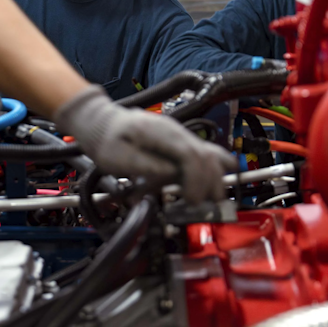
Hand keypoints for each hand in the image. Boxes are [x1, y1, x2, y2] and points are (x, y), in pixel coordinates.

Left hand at [54, 86, 236, 203]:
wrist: (100, 122)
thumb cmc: (106, 141)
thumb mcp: (116, 157)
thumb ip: (144, 165)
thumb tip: (170, 174)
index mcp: (157, 133)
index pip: (189, 154)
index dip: (195, 179)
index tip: (191, 199)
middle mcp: (172, 130)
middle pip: (202, 153)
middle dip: (209, 181)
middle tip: (206, 205)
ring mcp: (176, 133)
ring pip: (206, 150)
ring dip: (213, 175)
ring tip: (214, 198)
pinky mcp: (176, 140)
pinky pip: (200, 149)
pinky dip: (213, 162)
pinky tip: (227, 169)